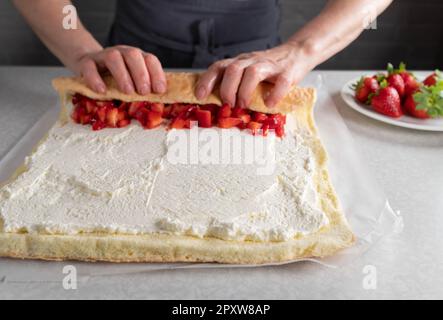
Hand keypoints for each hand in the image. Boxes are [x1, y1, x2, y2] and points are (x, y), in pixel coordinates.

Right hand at [73, 45, 166, 94]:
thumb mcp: (132, 80)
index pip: (150, 60)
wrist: (89, 65)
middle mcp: (122, 52)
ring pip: (113, 58)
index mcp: (137, 57)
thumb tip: (157, 104)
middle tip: (144, 92)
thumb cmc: (117, 77)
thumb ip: (143, 87)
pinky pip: (90, 67)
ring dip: (122, 75)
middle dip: (141, 74)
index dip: (157, 74)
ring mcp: (104, 55)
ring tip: (127, 92)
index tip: (159, 90)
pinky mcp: (86, 62)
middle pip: (133, 55)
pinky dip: (95, 79)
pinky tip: (102, 91)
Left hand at [195, 43, 314, 107]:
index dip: (207, 80)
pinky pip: (281, 82)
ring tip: (244, 106)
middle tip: (228, 105)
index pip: (219, 66)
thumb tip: (218, 106)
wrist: (297, 53)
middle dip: (227, 89)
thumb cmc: (268, 69)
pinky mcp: (287, 72)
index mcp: (240, 62)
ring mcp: (269, 66)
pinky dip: (274, 95)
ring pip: (252, 72)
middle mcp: (251, 61)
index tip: (200, 96)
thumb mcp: (247, 72)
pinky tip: (269, 104)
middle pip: (233, 69)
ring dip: (244, 91)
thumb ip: (235, 83)